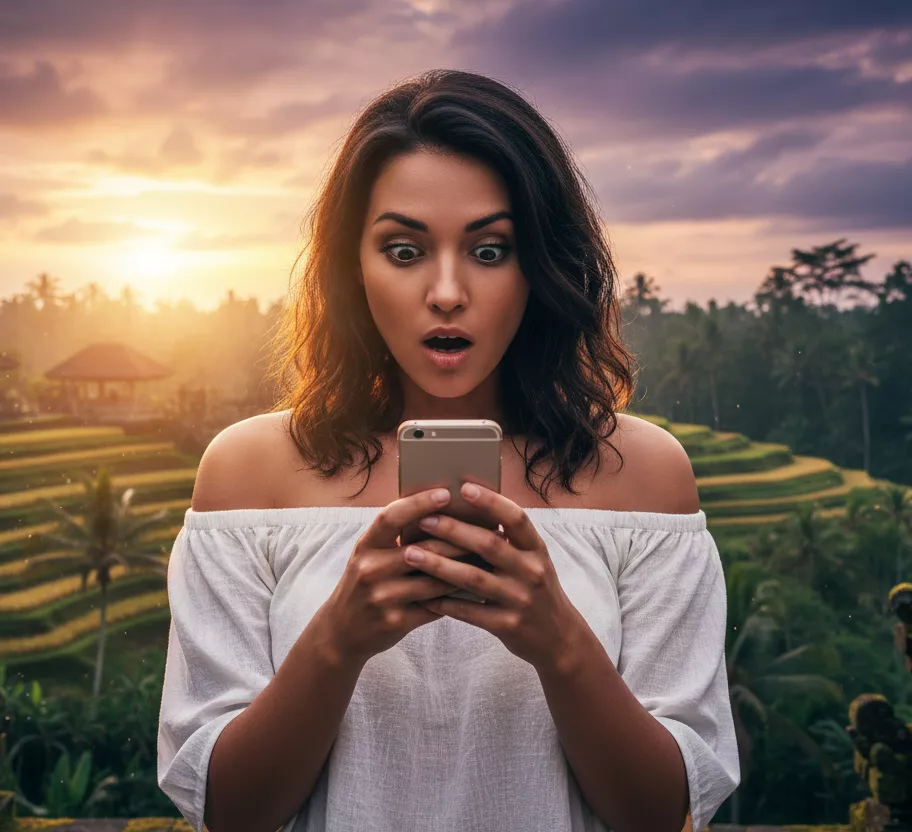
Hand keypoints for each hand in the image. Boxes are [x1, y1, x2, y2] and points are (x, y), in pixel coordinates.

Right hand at [321, 487, 478, 665]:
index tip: (446, 493)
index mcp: (365, 546)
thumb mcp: (369, 555)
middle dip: (459, 539)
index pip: (391, 518)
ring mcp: (382, 597)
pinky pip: (436, 606)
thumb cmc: (366, 582)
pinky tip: (478, 588)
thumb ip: (395, 537)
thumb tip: (440, 511)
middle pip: (422, 550)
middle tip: (490, 529)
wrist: (342, 631)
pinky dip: (457, 597)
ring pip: (434, 580)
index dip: (418, 503)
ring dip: (465, 569)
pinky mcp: (396, 622)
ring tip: (491, 558)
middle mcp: (370, 569)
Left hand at [403, 482, 591, 671]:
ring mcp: (520, 599)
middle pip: (488, 544)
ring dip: (438, 565)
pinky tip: (421, 596)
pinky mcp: (507, 625)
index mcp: (537, 549)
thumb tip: (467, 509)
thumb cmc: (535, 590)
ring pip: (473, 578)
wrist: (558, 638)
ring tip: (410, 554)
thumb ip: (508, 540)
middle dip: (453, 530)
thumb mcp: (532, 561)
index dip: (491, 501)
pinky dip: (444, 603)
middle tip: (423, 520)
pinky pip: (469, 612)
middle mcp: (531, 571)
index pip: (515, 518)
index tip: (464, 487)